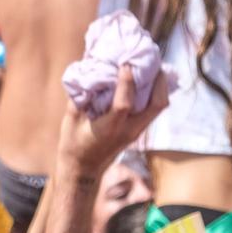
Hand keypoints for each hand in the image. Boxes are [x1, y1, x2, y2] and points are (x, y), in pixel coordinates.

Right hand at [56, 64, 169, 182]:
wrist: (83, 170)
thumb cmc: (73, 144)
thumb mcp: (71, 120)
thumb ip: (81, 96)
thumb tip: (89, 70)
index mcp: (110, 128)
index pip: (124, 104)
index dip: (126, 82)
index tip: (125, 63)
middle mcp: (129, 130)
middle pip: (156, 105)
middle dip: (158, 81)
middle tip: (153, 62)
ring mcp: (136, 132)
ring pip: (159, 107)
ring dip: (160, 86)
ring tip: (154, 67)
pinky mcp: (137, 131)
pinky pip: (153, 110)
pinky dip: (154, 94)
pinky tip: (148, 81)